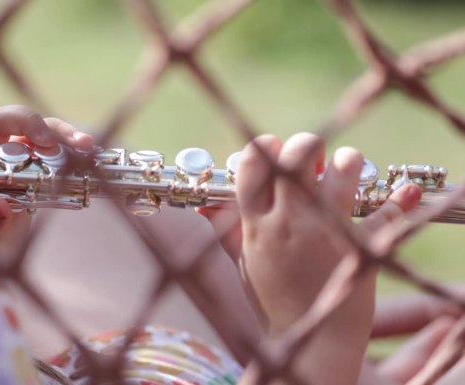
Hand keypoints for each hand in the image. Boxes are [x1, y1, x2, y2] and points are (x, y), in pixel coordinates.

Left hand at [0, 105, 92, 248]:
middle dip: (24, 122)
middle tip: (44, 140)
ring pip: (33, 126)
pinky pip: (54, 142)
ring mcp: (11, 149)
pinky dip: (71, 144)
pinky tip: (88, 150)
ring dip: (58, 131)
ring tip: (82, 145)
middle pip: (0, 119)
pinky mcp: (35, 156)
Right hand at [203, 133, 421, 384]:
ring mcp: (328, 232)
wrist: (311, 339)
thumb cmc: (273, 299)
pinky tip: (401, 193)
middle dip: (308, 146)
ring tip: (346, 174)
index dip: (265, 147)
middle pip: (299, 154)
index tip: (275, 154)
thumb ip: (226, 229)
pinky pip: (387, 208)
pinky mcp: (361, 245)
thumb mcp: (243, 262)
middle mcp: (291, 222)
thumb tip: (204, 205)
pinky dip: (399, 198)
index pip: (254, 162)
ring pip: (344, 167)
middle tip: (314, 162)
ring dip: (348, 162)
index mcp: (258, 225)